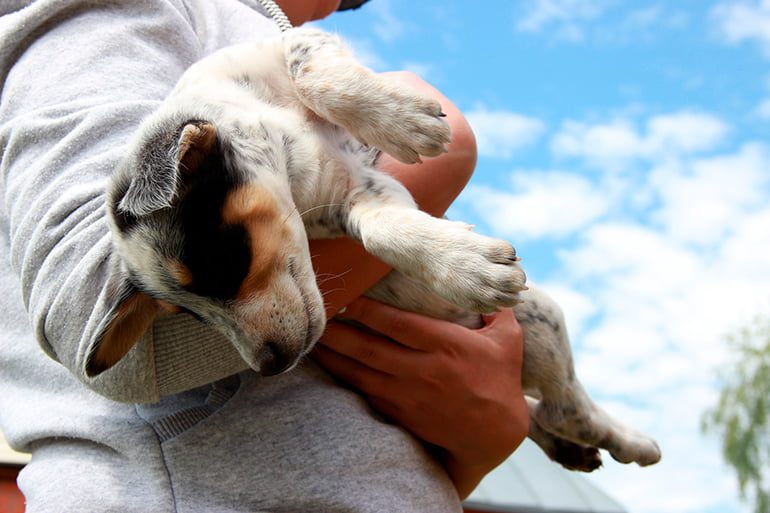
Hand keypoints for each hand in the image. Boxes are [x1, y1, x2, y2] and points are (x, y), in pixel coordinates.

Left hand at [311, 297, 528, 498]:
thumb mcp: (508, 340)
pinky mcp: (401, 412)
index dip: (367, 310)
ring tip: (312, 340)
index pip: (398, 323)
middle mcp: (424, 369)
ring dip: (333, 355)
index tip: (346, 297)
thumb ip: (495, 309)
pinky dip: (344, 379)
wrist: (493, 435)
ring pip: (361, 372)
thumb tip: (492, 280)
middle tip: (316, 315)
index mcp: (447, 345)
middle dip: (338, 331)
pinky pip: (365, 392)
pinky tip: (329, 366)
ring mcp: (409, 393)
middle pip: (369, 347)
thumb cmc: (500, 381)